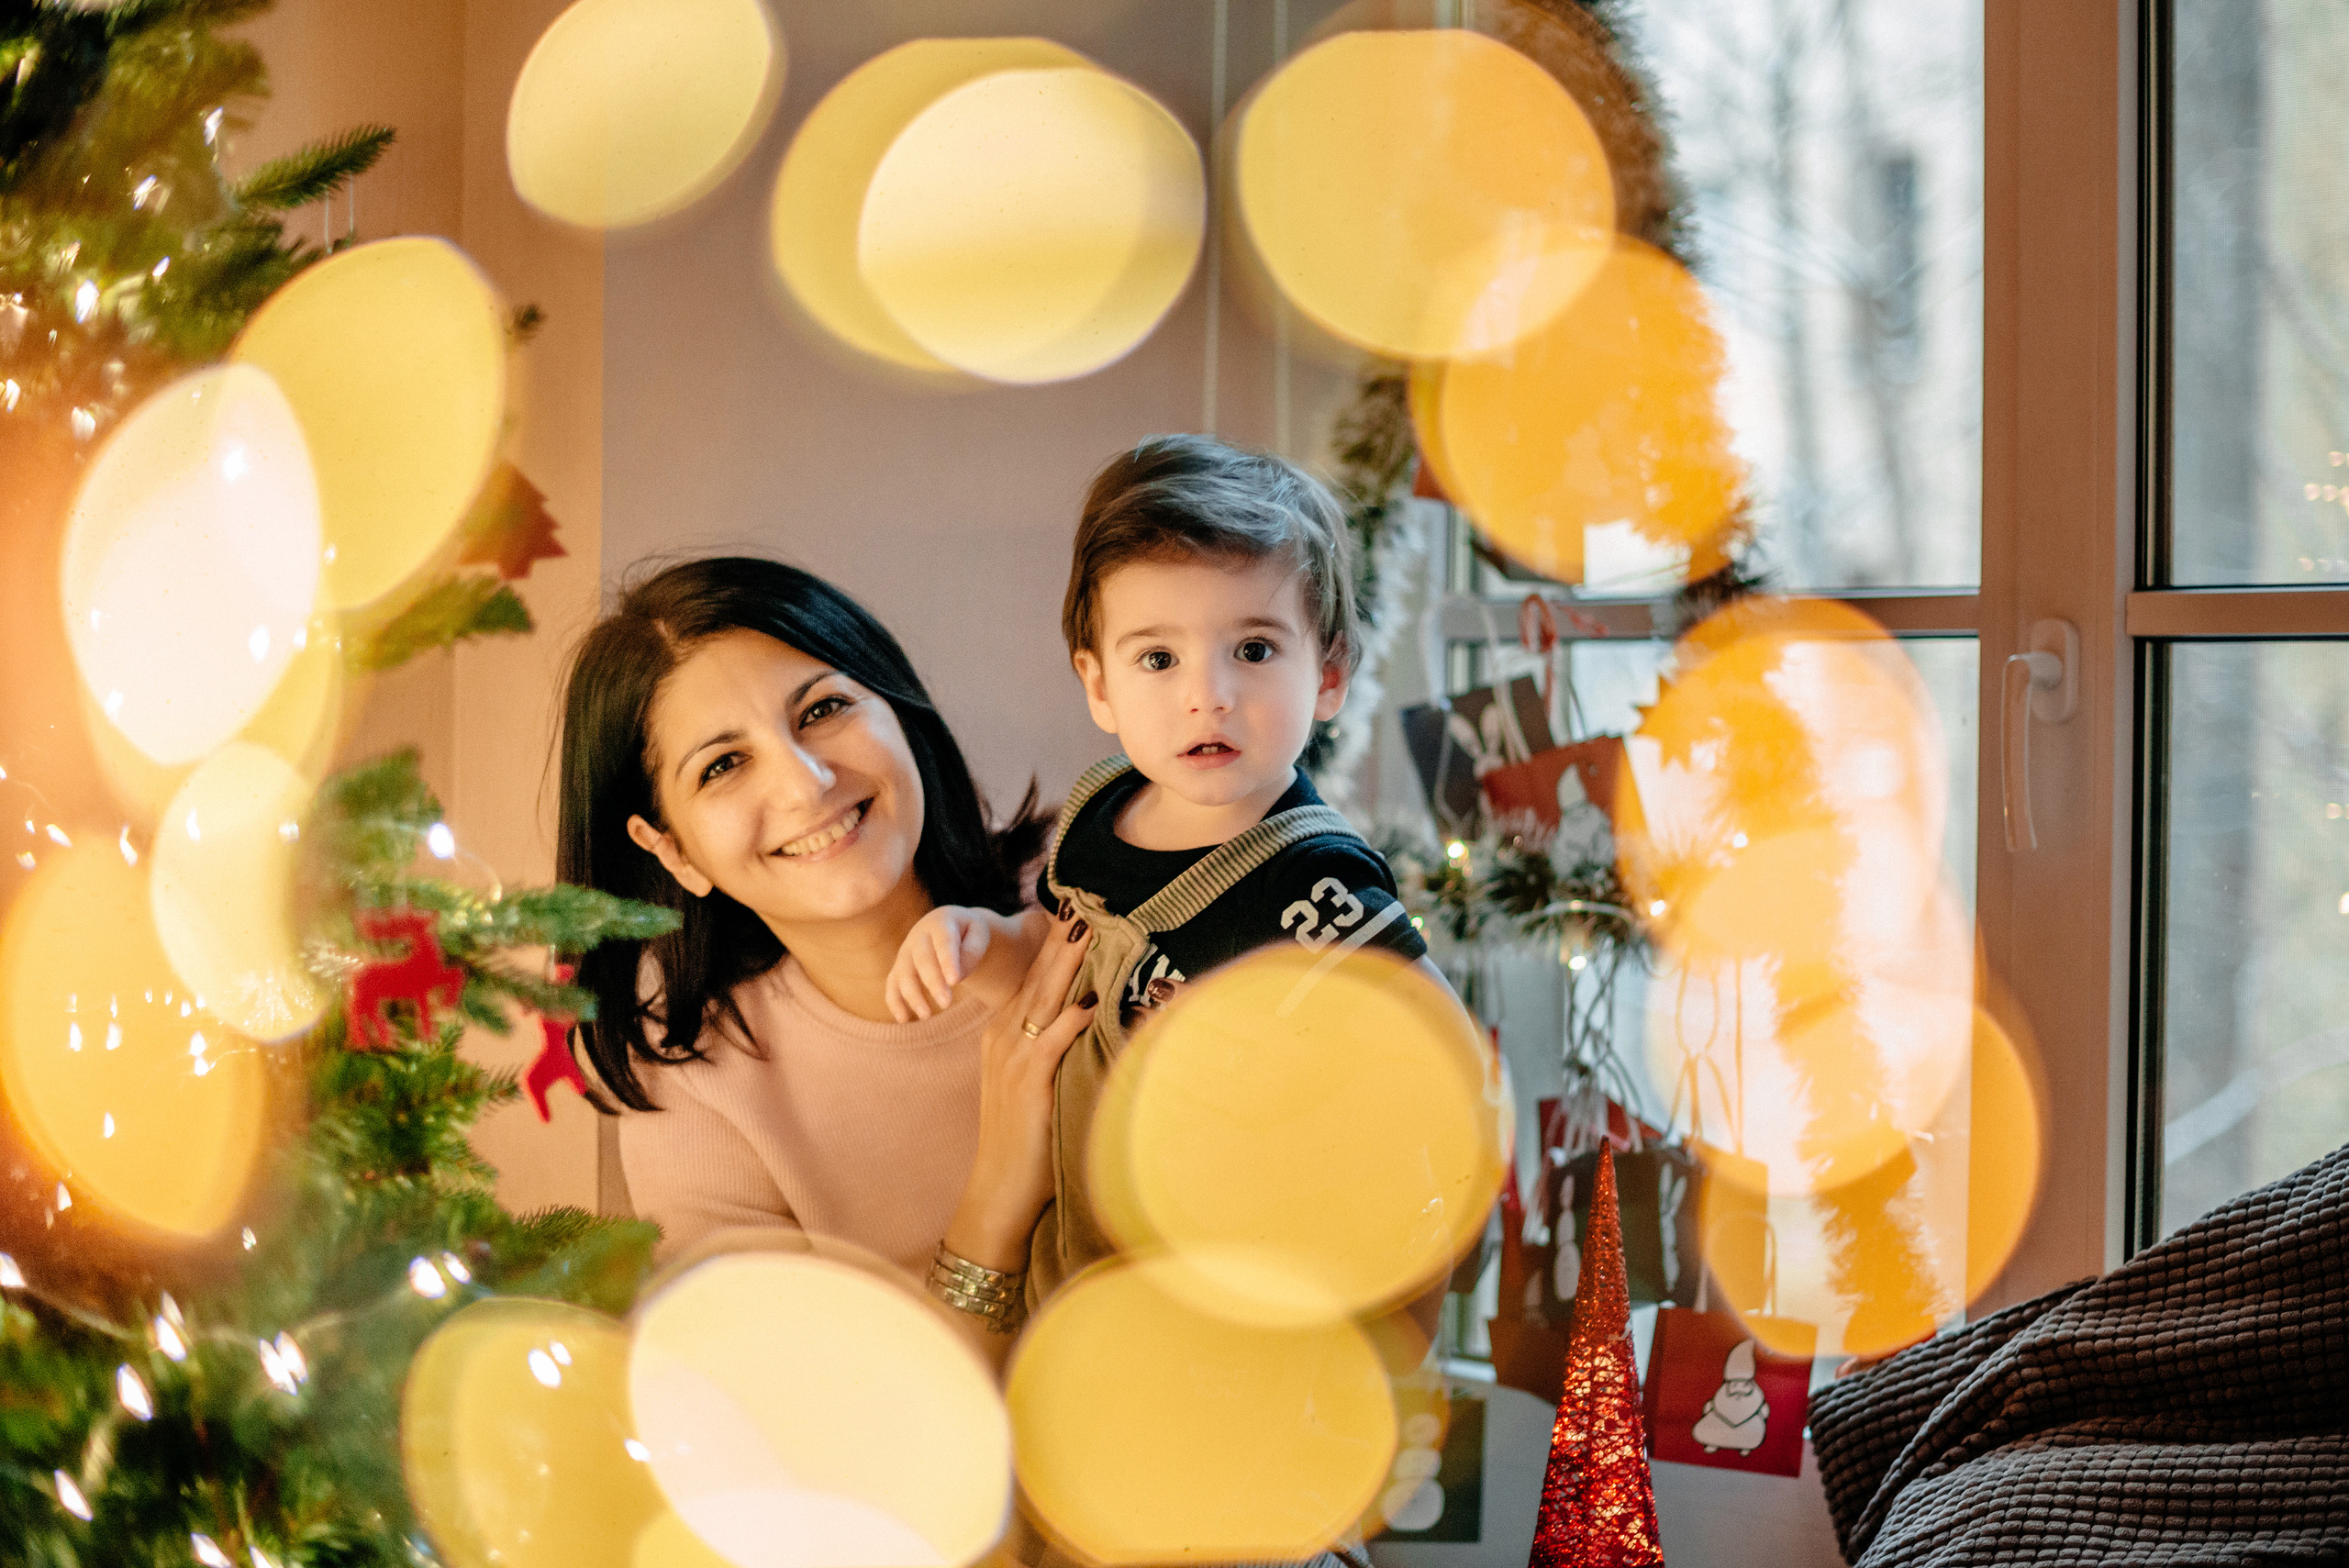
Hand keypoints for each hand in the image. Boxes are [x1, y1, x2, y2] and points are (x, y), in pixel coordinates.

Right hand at [886, 905, 996, 1022]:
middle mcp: (918, 936)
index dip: (948, 961)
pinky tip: (903, 1019)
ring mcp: (906, 952)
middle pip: (922, 959)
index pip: (944, 941)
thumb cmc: (968, 933)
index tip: (955, 981)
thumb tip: (956, 978)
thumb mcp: (978, 934)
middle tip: (946, 1003)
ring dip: (912, 995)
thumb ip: (972, 952)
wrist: (949, 927)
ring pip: (903, 974)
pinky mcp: (899, 968)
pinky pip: (891, 985)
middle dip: (933, 982)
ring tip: (926, 1016)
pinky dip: (894, 1001)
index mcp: (940, 922)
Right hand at [943, 909, 1096, 1271]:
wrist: (998, 1187)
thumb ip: (1049, 1045)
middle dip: (1062, 938)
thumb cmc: (1024, 1137)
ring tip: (1090, 928)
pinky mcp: (1027, 1083)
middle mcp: (1003, 1037)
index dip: (1054, 943)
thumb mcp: (1031, 1080)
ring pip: (1044, 998)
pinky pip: (1052, 1041)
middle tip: (1085, 900)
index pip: (1032, 976)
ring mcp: (1012, 1057)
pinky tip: (1091, 999)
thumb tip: (1086, 1015)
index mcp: (1002, 1032)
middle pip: (1038, 976)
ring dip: (1068, 963)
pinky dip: (1072, 1019)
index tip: (1076, 909)